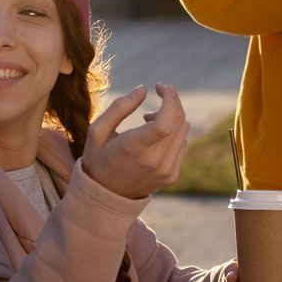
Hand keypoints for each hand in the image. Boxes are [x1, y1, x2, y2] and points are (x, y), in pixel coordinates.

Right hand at [81, 83, 189, 199]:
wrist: (105, 195)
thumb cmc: (98, 157)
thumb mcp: (98, 130)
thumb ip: (120, 107)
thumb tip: (143, 89)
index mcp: (134, 149)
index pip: (166, 122)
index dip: (170, 100)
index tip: (160, 86)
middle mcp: (154, 162)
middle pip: (178, 121)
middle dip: (172, 100)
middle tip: (159, 91)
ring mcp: (166, 171)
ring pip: (183, 130)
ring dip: (172, 115)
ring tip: (149, 117)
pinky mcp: (172, 176)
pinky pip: (182, 143)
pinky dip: (174, 131)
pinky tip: (155, 133)